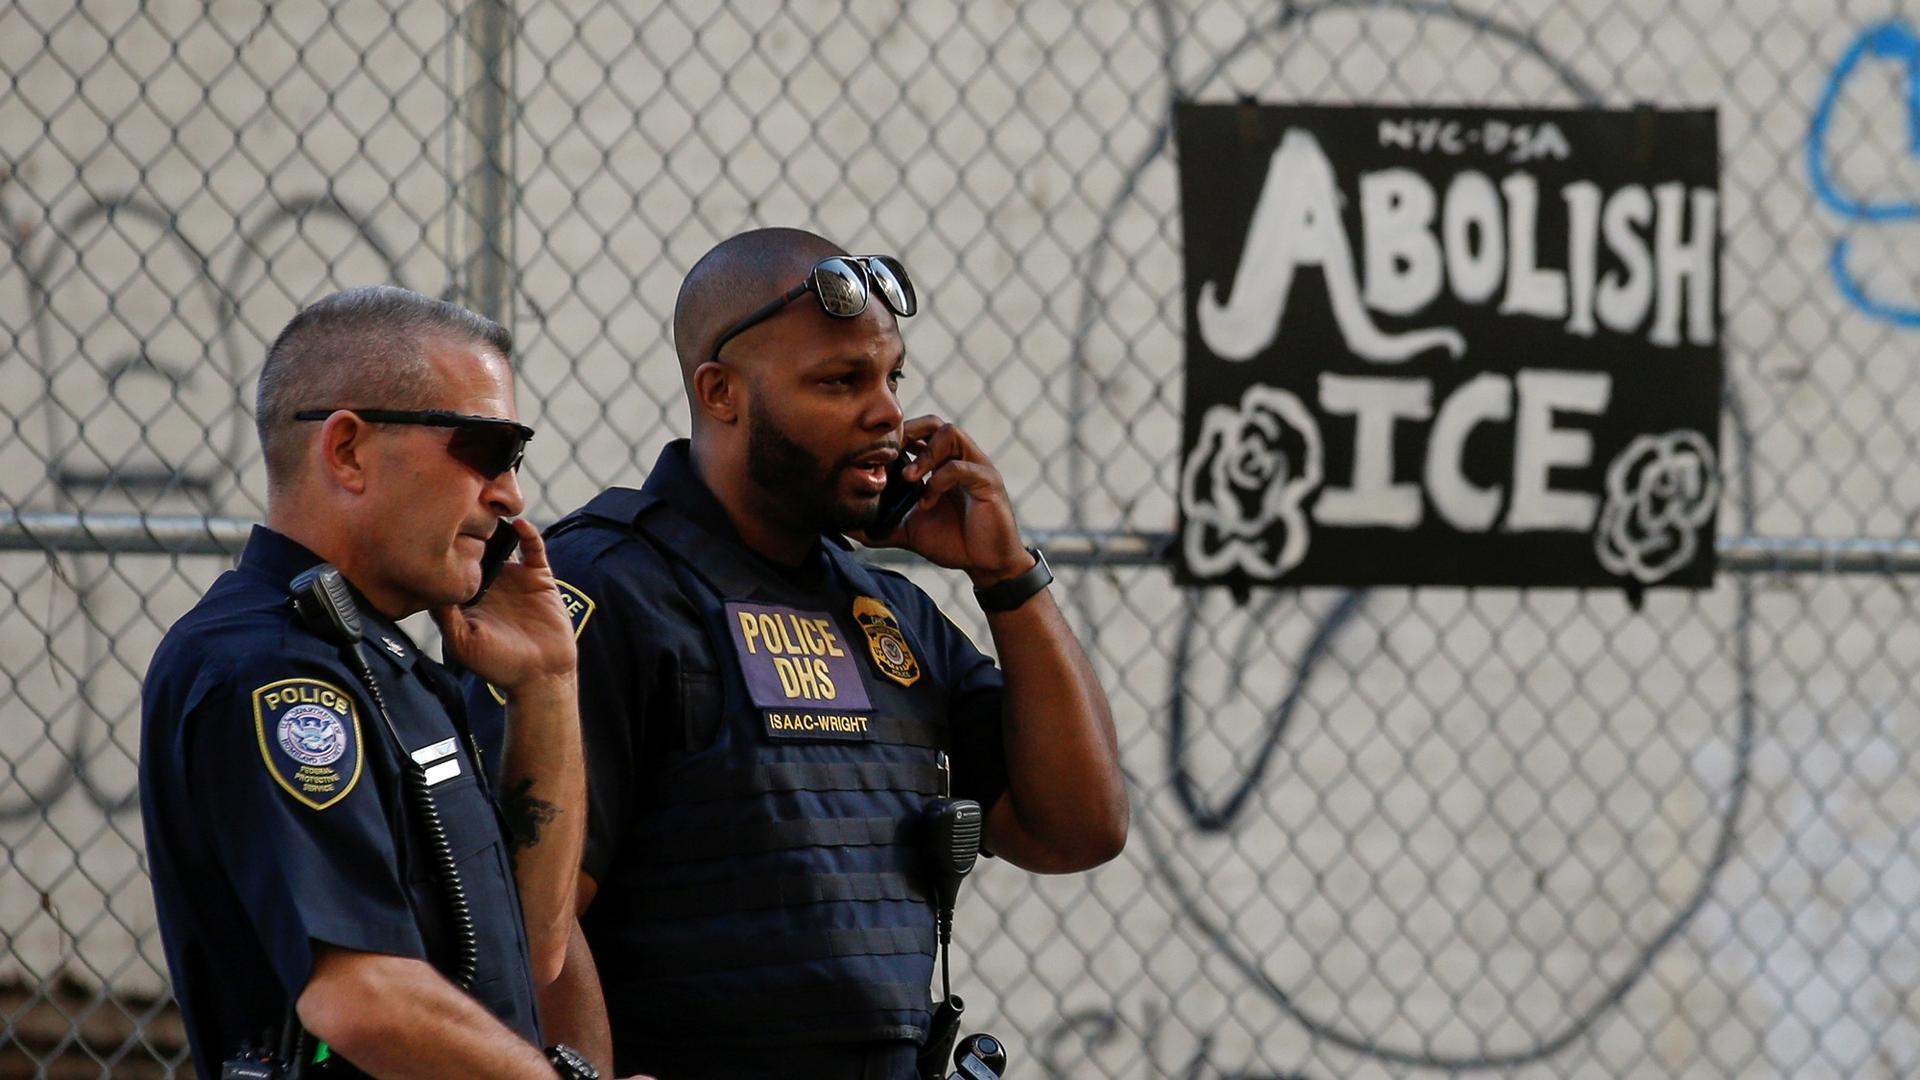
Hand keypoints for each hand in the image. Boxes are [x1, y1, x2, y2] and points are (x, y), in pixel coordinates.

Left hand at [433, 519, 577, 696]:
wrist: (541, 674)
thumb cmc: (499, 665)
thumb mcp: (462, 643)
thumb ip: (445, 616)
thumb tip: (427, 584)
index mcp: (466, 597)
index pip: (448, 564)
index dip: (440, 547)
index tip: (431, 528)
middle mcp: (488, 583)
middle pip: (474, 546)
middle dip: (465, 528)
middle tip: (456, 505)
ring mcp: (513, 577)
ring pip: (501, 542)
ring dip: (493, 525)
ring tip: (485, 507)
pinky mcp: (538, 576)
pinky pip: (533, 548)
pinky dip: (527, 533)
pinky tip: (519, 524)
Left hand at [851, 415, 1032, 586]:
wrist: (986, 565)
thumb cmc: (953, 542)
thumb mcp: (910, 532)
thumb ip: (881, 527)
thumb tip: (848, 527)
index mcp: (941, 465)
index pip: (917, 433)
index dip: (895, 438)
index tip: (873, 456)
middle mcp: (960, 459)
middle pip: (933, 422)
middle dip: (907, 432)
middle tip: (889, 456)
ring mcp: (976, 467)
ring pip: (950, 433)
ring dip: (925, 453)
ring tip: (908, 477)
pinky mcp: (988, 482)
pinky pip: (962, 468)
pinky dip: (939, 481)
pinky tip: (926, 502)